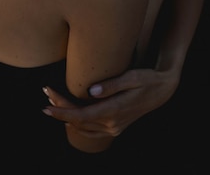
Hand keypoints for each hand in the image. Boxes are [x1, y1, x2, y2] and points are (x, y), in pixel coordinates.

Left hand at [42, 67, 178, 137]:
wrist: (163, 91)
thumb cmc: (147, 79)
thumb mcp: (132, 77)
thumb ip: (112, 84)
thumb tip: (90, 91)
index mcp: (115, 110)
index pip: (81, 115)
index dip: (61, 112)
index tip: (46, 106)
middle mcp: (113, 123)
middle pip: (78, 120)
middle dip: (60, 108)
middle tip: (46, 93)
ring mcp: (114, 128)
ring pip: (83, 127)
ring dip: (66, 116)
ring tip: (53, 100)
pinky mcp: (115, 128)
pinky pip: (91, 131)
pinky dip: (78, 124)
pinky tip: (69, 116)